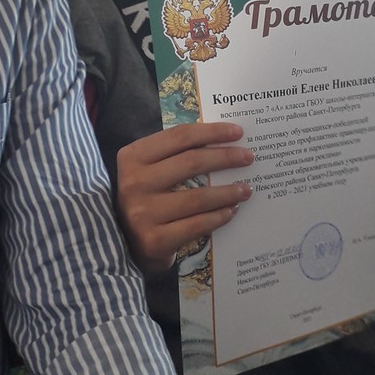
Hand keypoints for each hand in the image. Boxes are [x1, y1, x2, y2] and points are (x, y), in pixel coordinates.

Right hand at [117, 123, 251, 273]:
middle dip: (226, 158)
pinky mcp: (155, 240)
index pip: (179, 136)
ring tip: (246, 189)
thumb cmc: (145, 196)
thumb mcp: (149, 169)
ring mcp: (143, 213)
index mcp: (133, 156)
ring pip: (198, 197)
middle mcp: (134, 182)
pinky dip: (218, 217)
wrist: (125, 242)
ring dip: (228, 192)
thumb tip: (223, 142)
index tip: (238, 133)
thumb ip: (175, 154)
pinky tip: (231, 211)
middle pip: (191, 162)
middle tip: (248, 157)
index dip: (212, 132)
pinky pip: (197, 225)